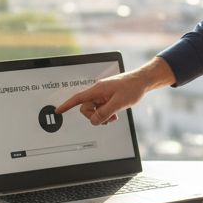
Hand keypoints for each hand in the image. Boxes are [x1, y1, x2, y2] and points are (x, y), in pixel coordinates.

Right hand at [55, 57, 174, 125]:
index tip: (58, 110)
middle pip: (86, 108)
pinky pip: (102, 109)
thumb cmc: (132, 88)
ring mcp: (103, 95)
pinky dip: (107, 114)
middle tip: (107, 118)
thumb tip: (94, 121)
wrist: (143, 81)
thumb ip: (104, 113)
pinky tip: (115, 115)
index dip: (67, 105)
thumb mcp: (118, 104)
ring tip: (114, 116)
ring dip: (103, 116)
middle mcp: (98, 92)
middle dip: (95, 116)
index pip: (77, 98)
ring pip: (95, 110)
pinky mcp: (108, 97)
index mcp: (97, 90)